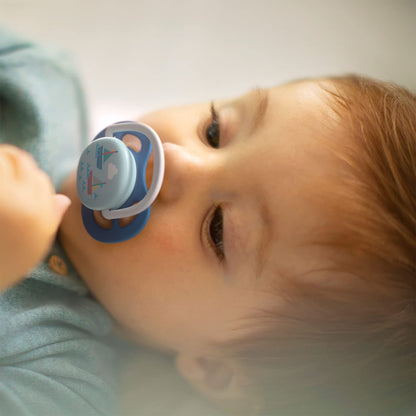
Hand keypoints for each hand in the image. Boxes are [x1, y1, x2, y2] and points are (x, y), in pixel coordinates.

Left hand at [0, 144, 70, 291]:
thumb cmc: (2, 264)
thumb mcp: (34, 248)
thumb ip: (50, 219)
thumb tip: (63, 199)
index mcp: (35, 213)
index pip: (40, 179)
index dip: (32, 178)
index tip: (22, 186)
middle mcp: (15, 198)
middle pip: (20, 161)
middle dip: (14, 162)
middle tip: (6, 173)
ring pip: (2, 159)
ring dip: (2, 161)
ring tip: (1, 178)